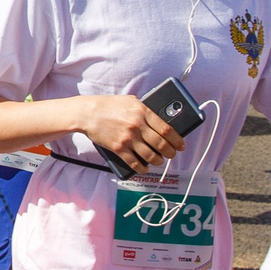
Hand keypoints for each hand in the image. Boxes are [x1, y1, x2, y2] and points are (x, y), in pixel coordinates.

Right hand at [69, 94, 185, 173]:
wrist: (88, 113)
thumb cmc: (110, 105)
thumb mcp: (131, 101)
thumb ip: (146, 110)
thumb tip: (161, 121)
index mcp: (143, 112)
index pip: (167, 129)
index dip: (177, 140)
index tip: (181, 145)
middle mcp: (137, 125)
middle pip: (161, 144)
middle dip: (170, 153)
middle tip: (172, 155)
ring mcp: (128, 138)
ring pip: (150, 155)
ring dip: (158, 161)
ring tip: (159, 161)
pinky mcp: (118, 148)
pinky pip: (134, 162)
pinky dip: (142, 168)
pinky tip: (145, 168)